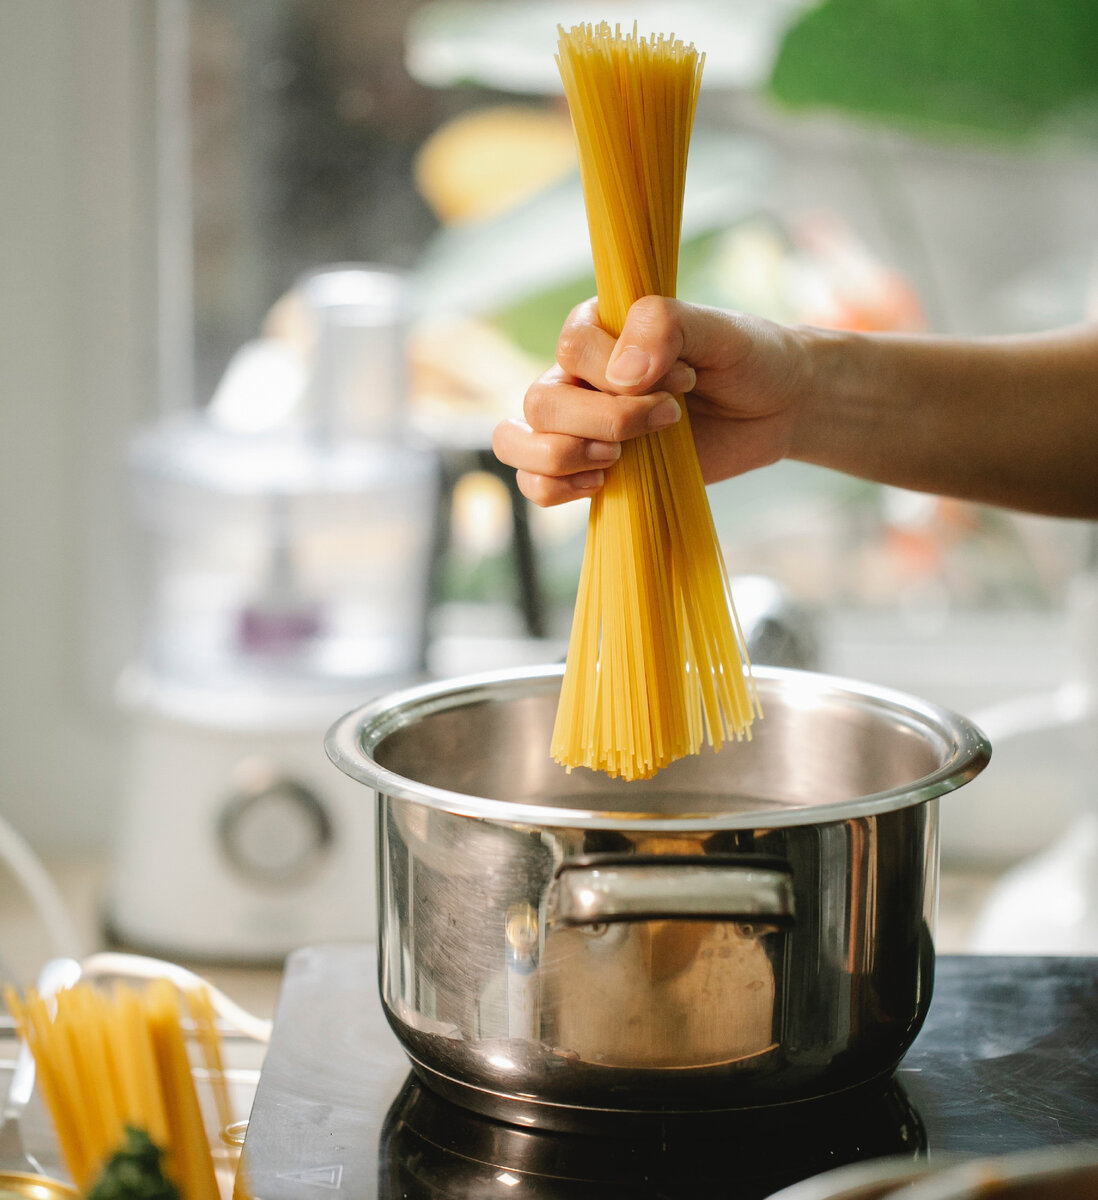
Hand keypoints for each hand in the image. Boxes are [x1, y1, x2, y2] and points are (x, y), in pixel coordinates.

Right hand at [492, 295, 810, 505]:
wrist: (775, 407)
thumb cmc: (746, 358)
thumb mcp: (717, 329)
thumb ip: (664, 328)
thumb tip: (621, 375)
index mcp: (598, 328)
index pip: (573, 348)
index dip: (620, 372)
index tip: (684, 378)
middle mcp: (577, 375)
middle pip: (541, 402)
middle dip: (604, 421)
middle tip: (667, 419)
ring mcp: (579, 425)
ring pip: (519, 442)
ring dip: (565, 457)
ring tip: (618, 459)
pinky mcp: (591, 467)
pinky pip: (536, 486)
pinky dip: (556, 490)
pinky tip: (604, 483)